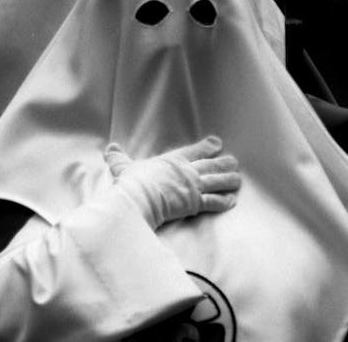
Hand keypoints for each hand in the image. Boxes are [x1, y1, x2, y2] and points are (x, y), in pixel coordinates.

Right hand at [105, 136, 239, 230]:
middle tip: (234, 162)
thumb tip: (109, 148)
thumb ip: (119, 158)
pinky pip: (213, 202)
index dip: (207, 147)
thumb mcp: (124, 166)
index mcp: (172, 160)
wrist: (139, 197)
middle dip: (223, 164)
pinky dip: (224, 201)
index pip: (194, 151)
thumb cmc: (133, 182)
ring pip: (216, 182)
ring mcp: (192, 187)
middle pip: (210, 166)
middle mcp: (186, 171)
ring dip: (228, 181)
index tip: (217, 143)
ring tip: (238, 179)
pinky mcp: (194, 204)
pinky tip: (232, 201)